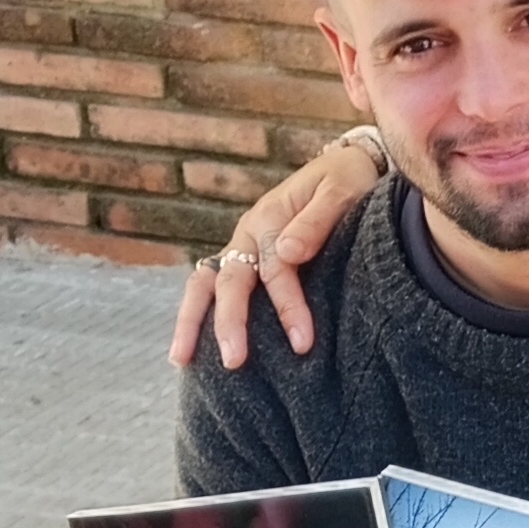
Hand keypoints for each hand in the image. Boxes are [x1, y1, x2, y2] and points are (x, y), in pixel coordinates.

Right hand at [167, 134, 386, 369]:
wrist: (346, 165)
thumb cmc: (348, 180)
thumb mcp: (342, 191)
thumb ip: (317, 221)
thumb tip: (288, 252)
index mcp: (270, 218)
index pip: (274, 270)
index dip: (287, 307)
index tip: (302, 343)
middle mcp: (248, 234)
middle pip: (227, 281)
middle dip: (227, 323)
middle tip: (232, 362)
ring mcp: (243, 247)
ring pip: (205, 283)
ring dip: (192, 321)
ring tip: (180, 361)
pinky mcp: (246, 258)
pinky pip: (216, 287)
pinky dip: (202, 315)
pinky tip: (195, 349)